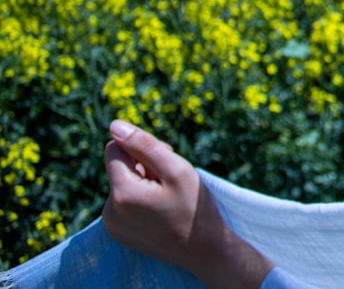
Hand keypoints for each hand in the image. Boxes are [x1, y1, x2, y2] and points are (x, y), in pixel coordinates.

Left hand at [103, 120, 273, 287]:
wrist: (202, 250)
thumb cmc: (194, 206)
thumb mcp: (176, 169)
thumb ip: (144, 145)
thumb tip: (114, 125)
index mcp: (122, 192)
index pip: (115, 148)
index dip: (141, 148)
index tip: (163, 160)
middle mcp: (109, 210)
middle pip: (119, 166)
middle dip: (143, 166)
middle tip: (170, 180)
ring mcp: (111, 224)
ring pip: (121, 184)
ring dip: (143, 183)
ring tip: (167, 197)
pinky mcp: (117, 233)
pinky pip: (122, 203)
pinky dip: (140, 199)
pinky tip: (161, 209)